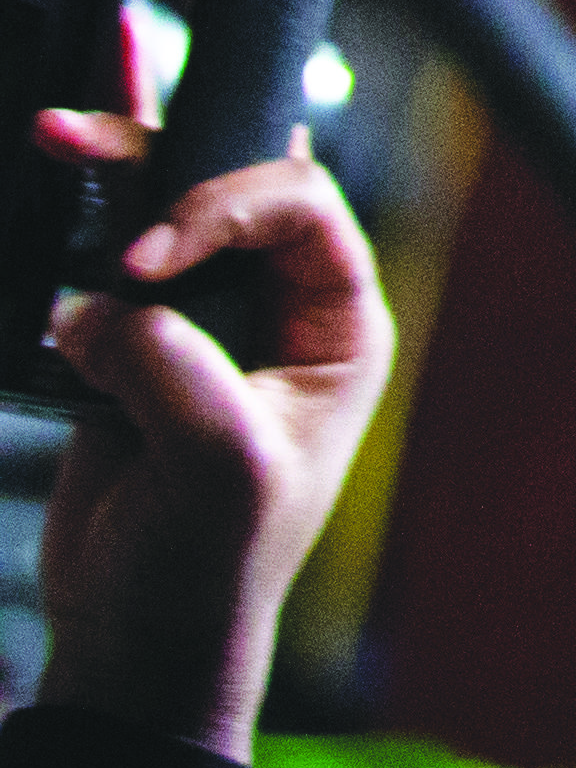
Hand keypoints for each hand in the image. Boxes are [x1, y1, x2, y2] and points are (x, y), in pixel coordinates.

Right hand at [29, 101, 394, 760]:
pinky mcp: (128, 344)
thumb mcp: (219, 470)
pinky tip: (47, 185)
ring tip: (58, 133)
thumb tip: (102, 307)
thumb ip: (173, 371)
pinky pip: (99, 260)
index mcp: (337, 327)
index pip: (303, 211)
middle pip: (229, 186)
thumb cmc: (210, 568)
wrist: (135, 634)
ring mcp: (201, 322)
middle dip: (159, 155)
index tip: (146, 261)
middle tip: (78, 137)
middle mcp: (278, 309)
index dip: (226, 207)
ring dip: (110, 168)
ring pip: (160, 210)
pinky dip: (69, 222)